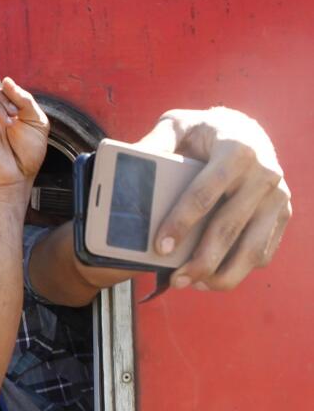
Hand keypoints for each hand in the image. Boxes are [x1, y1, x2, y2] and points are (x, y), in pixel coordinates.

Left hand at [138, 107, 290, 290]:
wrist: (246, 130)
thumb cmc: (203, 133)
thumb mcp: (177, 126)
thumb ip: (155, 143)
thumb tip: (127, 166)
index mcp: (237, 149)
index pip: (205, 192)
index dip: (181, 222)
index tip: (160, 247)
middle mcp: (264, 173)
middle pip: (229, 227)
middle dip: (200, 260)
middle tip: (175, 279)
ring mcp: (278, 196)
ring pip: (252, 248)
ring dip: (221, 274)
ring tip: (192, 284)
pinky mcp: (283, 213)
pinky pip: (262, 251)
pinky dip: (238, 270)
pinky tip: (211, 278)